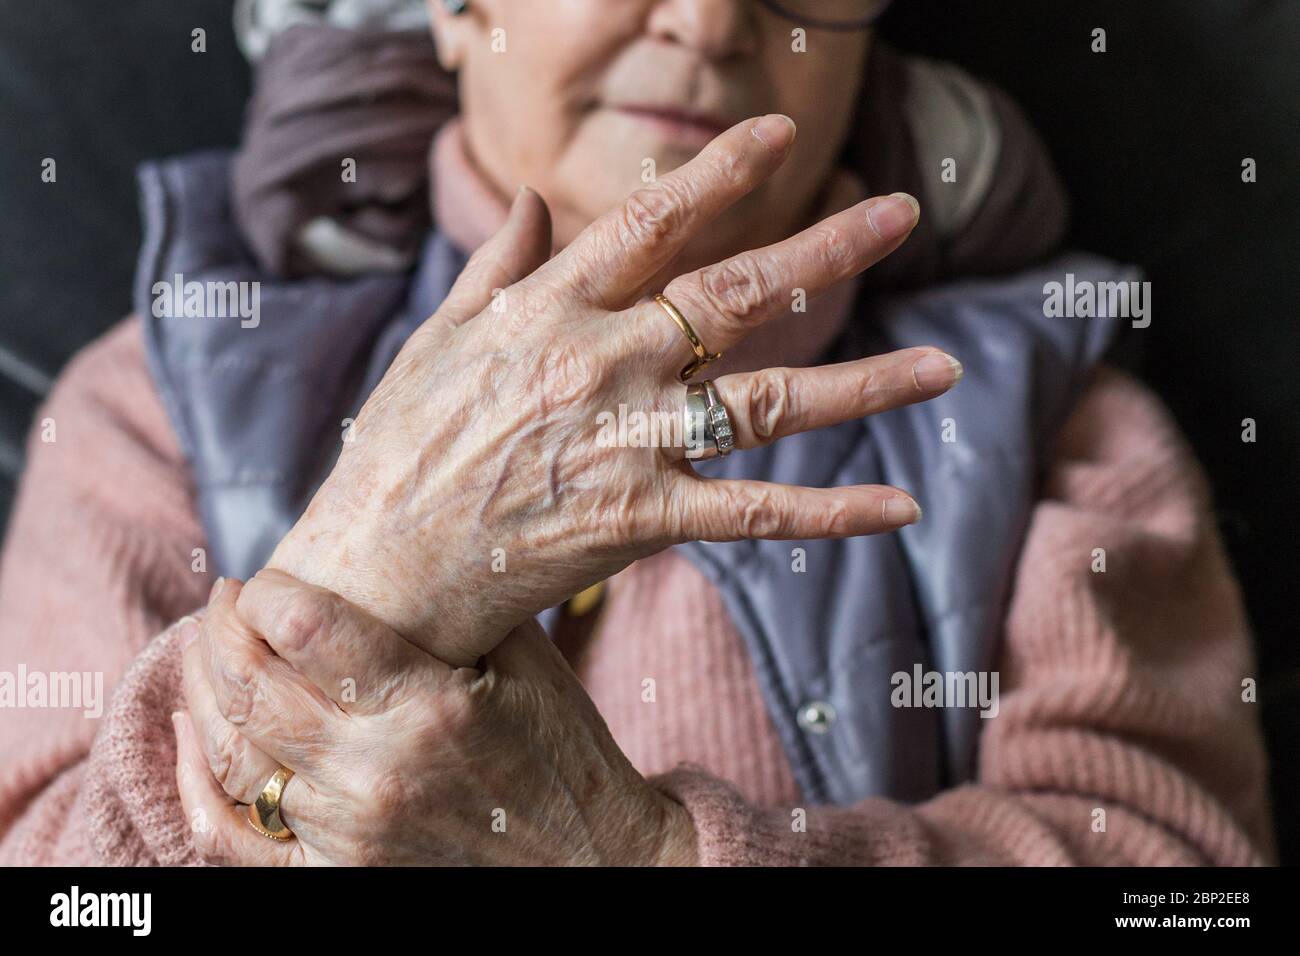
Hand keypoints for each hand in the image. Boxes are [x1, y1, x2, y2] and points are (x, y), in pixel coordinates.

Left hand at [174, 572, 697, 865]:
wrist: (589, 863)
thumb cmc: (565, 752)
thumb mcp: (530, 662)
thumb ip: (464, 607)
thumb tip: (400, 545)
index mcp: (430, 705)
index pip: (304, 628)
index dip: (264, 592)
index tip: (262, 577)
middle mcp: (377, 770)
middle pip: (253, 685)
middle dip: (220, 628)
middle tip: (224, 597)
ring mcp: (351, 830)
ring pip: (234, 749)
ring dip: (204, 688)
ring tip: (207, 646)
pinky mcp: (338, 871)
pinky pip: (234, 837)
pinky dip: (195, 784)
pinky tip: (185, 733)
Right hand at [267, 113, 956, 666]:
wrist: (379, 569)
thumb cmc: (402, 450)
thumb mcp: (438, 339)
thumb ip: (497, 264)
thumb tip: (530, 197)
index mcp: (549, 310)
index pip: (651, 222)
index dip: (720, 172)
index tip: (781, 133)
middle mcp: (601, 365)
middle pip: (735, 294)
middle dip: (825, 247)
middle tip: (904, 210)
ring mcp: (627, 443)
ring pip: (768, 402)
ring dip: (864, 383)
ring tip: (944, 366)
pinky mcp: (641, 520)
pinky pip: (754, 513)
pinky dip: (830, 513)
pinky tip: (899, 506)